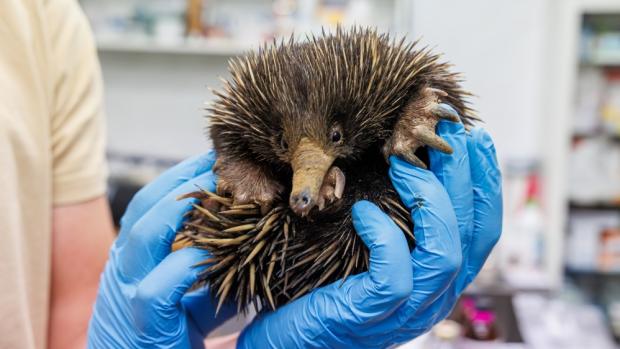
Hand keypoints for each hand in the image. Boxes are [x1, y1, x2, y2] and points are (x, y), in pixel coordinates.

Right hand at [87, 152, 234, 348]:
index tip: (213, 159)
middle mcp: (125, 271)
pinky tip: (209, 252)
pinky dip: (184, 266)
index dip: (179, 179)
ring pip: (142, 237)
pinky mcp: (142, 328)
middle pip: (145, 208)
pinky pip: (156, 290)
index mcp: (135, 261)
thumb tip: (251, 245)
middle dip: (181, 178)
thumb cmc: (168, 344)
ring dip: (179, 207)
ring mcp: (126, 297)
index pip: (151, 206)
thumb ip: (215, 274)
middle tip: (219, 159)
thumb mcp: (196, 304)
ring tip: (215, 186)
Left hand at [237, 112, 501, 347]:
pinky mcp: (372, 316)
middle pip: (471, 235)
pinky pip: (395, 276)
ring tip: (402, 163)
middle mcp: (434, 297)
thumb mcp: (371, 247)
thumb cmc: (327, 285)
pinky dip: (385, 237)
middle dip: (464, 177)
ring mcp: (407, 312)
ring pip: (445, 255)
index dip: (485, 182)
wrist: (292, 338)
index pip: (481, 230)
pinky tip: (363, 212)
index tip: (476, 138)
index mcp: (440, 277)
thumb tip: (403, 159)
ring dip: (429, 202)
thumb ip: (396, 219)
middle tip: (448, 133)